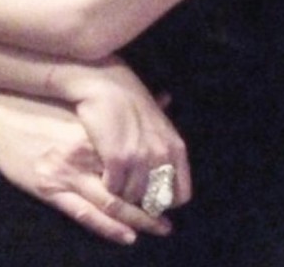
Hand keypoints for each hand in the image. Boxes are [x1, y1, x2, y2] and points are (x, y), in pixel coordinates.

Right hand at [0, 91, 173, 244]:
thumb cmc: (43, 106)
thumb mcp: (85, 104)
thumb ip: (125, 108)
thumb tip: (166, 99)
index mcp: (97, 130)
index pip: (136, 155)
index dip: (157, 172)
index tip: (174, 184)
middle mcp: (86, 153)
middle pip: (128, 183)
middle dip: (153, 202)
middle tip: (171, 216)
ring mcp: (68, 173)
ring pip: (111, 203)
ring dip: (138, 219)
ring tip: (158, 228)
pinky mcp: (50, 189)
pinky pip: (84, 213)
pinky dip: (108, 227)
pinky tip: (127, 235)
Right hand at [66, 56, 190, 207]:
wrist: (103, 82)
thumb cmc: (127, 96)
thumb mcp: (156, 115)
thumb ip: (164, 136)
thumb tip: (171, 124)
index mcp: (175, 147)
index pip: (181, 194)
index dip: (165, 200)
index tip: (151, 198)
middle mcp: (162, 155)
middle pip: (154, 199)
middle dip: (141, 201)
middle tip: (129, 193)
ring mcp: (140, 158)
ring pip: (132, 197)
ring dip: (122, 195)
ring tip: (114, 184)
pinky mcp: (117, 159)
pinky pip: (113, 188)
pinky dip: (107, 187)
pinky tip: (102, 176)